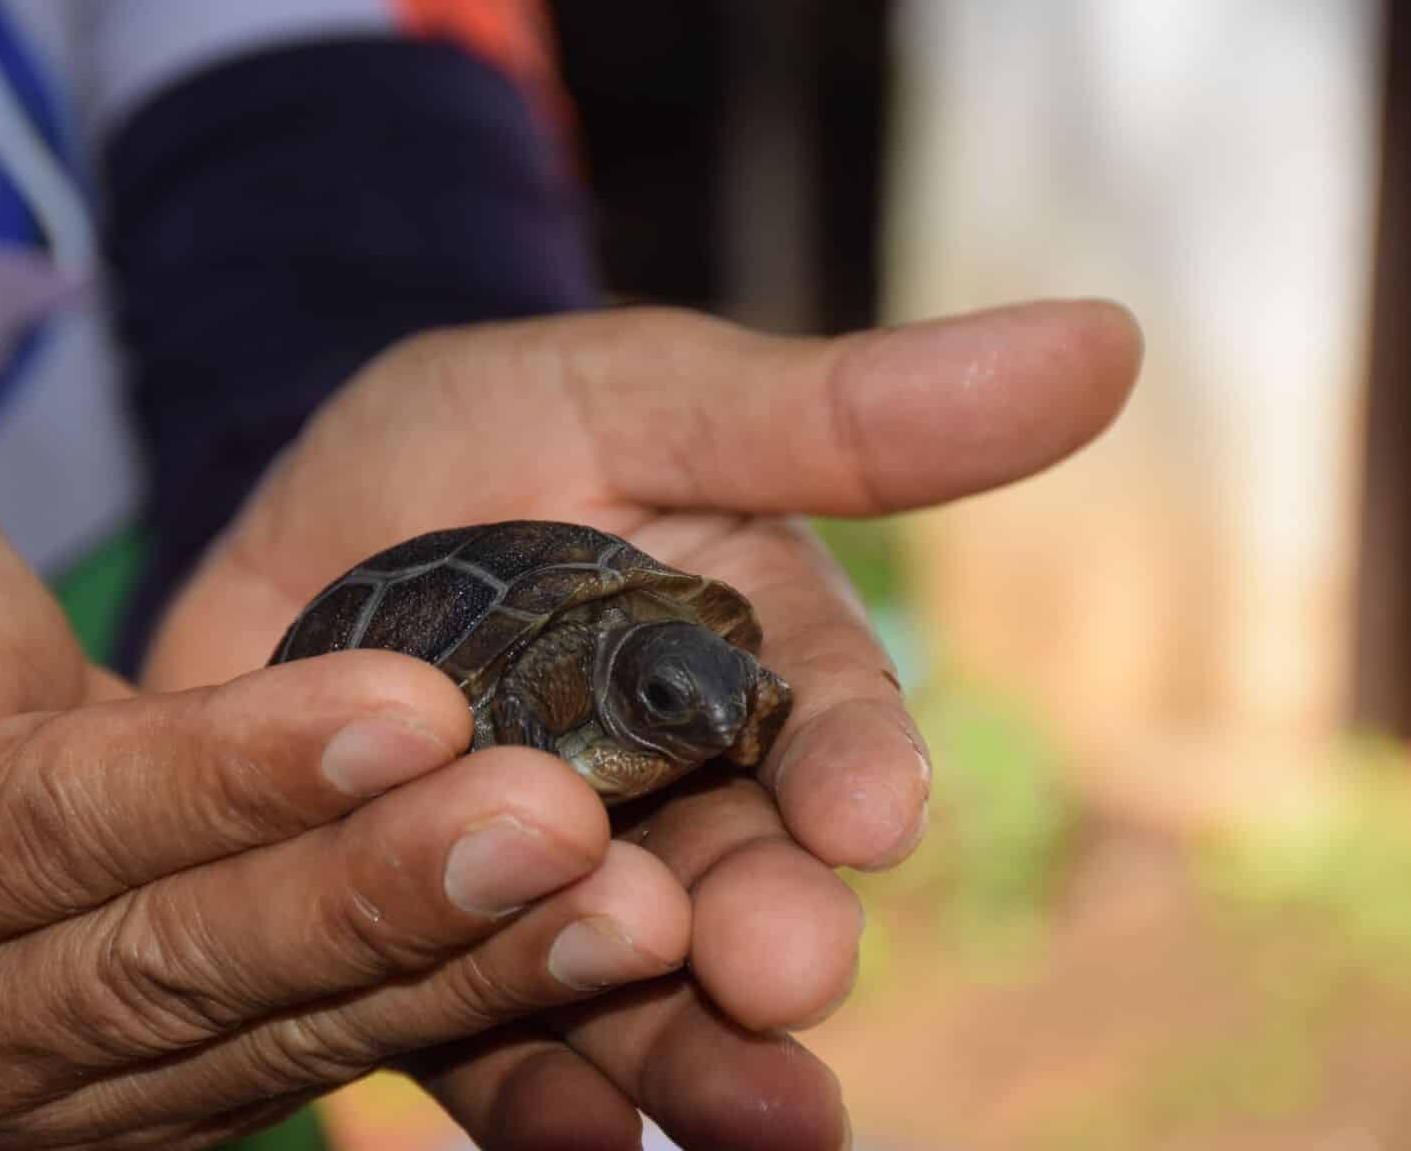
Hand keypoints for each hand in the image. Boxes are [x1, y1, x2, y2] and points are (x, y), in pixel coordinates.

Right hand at [0, 458, 694, 1147]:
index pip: (56, 830)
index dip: (228, 773)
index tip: (409, 702)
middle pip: (186, 962)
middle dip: (381, 893)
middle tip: (567, 819)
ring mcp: (62, 1102)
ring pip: (280, 1037)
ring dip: (467, 971)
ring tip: (633, 906)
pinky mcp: (159, 1108)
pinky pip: (323, 1061)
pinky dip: (467, 1011)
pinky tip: (595, 956)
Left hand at [146, 300, 1142, 1148]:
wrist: (303, 517)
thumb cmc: (491, 434)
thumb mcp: (643, 399)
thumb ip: (840, 416)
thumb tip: (1106, 339)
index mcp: (745, 668)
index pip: (822, 723)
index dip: (851, 764)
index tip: (868, 811)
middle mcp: (672, 799)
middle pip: (742, 882)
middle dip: (772, 933)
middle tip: (781, 974)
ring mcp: (545, 884)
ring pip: (628, 988)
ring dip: (680, 1055)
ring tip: (735, 1119)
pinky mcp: (421, 942)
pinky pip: (469, 1027)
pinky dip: (525, 1087)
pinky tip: (564, 1133)